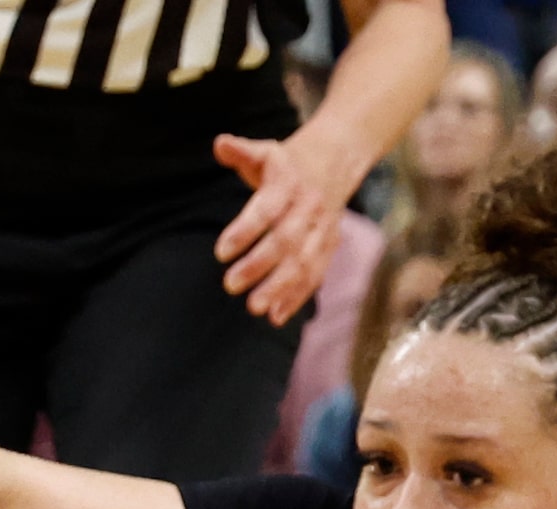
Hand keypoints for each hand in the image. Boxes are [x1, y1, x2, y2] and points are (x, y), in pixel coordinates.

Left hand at [211, 131, 362, 325]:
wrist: (336, 161)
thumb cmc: (285, 163)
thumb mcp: (264, 152)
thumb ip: (241, 152)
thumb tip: (220, 143)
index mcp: (288, 184)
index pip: (265, 210)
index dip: (245, 231)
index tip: (220, 252)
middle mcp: (308, 208)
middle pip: (285, 241)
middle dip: (258, 265)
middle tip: (230, 285)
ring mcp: (322, 229)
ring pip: (303, 262)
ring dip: (279, 287)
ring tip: (254, 308)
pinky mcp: (329, 247)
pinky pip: (315, 274)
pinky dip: (297, 297)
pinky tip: (275, 317)